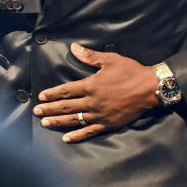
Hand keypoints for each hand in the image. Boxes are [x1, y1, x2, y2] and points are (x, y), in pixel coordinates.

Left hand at [33, 43, 159, 142]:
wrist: (150, 88)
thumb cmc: (130, 71)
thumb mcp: (110, 60)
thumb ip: (90, 56)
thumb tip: (74, 48)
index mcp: (91, 85)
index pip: (67, 90)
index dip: (53, 94)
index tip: (42, 97)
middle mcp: (93, 102)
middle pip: (67, 106)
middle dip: (50, 109)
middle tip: (37, 112)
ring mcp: (100, 115)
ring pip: (75, 120)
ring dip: (59, 122)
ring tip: (46, 123)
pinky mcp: (108, 124)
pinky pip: (89, 131)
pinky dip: (77, 135)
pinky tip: (67, 138)